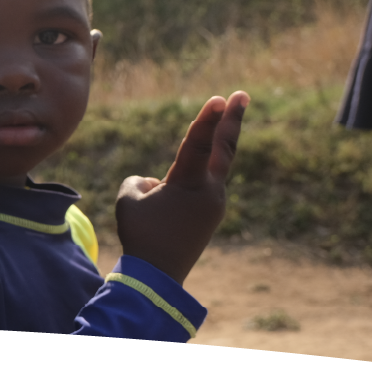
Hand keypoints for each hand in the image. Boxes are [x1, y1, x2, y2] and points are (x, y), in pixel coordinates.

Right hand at [115, 92, 249, 284]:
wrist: (158, 275)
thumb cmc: (141, 234)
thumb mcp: (129, 198)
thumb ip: (141, 180)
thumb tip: (157, 183)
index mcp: (190, 184)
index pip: (199, 143)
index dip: (208, 119)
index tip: (220, 98)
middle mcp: (210, 192)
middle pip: (224, 149)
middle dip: (232, 120)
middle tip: (242, 95)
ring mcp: (215, 204)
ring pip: (206, 172)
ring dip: (191, 168)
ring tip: (163, 196)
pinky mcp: (211, 215)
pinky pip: (198, 190)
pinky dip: (185, 185)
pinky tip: (164, 207)